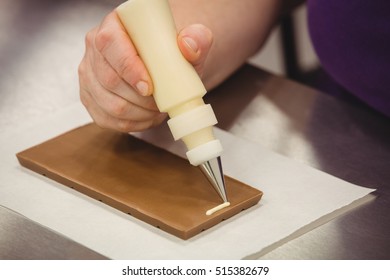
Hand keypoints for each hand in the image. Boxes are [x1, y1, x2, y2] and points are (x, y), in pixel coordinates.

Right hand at [78, 10, 212, 132]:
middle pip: (109, 79)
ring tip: (158, 110)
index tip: (150, 87)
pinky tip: (147, 117)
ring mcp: (89, 76)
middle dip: (141, 99)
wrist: (163, 62)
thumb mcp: (190, 40)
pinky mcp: (91, 99)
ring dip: (139, 114)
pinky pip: (107, 119)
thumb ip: (197, 38)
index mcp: (114, 26)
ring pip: (109, 104)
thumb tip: (188, 46)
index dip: (129, 68)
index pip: (110, 43)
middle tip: (162, 103)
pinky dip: (132, 124)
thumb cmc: (172, 50)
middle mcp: (95, 50)